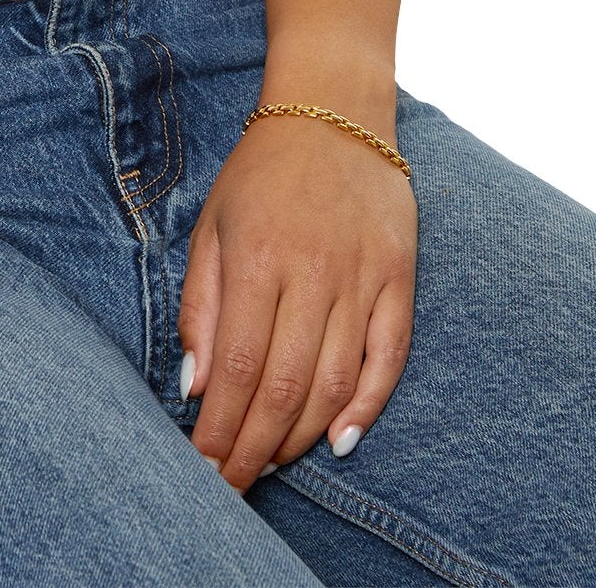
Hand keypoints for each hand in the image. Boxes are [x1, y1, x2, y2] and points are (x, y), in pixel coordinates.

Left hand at [178, 102, 417, 490]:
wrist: (333, 112)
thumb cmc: (261, 173)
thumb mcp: (212, 225)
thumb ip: (201, 306)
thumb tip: (195, 386)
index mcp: (258, 258)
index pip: (238, 366)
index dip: (221, 427)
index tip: (204, 466)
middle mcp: (313, 272)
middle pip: (285, 386)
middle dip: (255, 447)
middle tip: (234, 484)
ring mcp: (362, 277)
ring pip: (335, 382)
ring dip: (301, 435)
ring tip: (272, 463)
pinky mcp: (400, 278)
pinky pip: (389, 358)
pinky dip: (367, 406)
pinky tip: (340, 440)